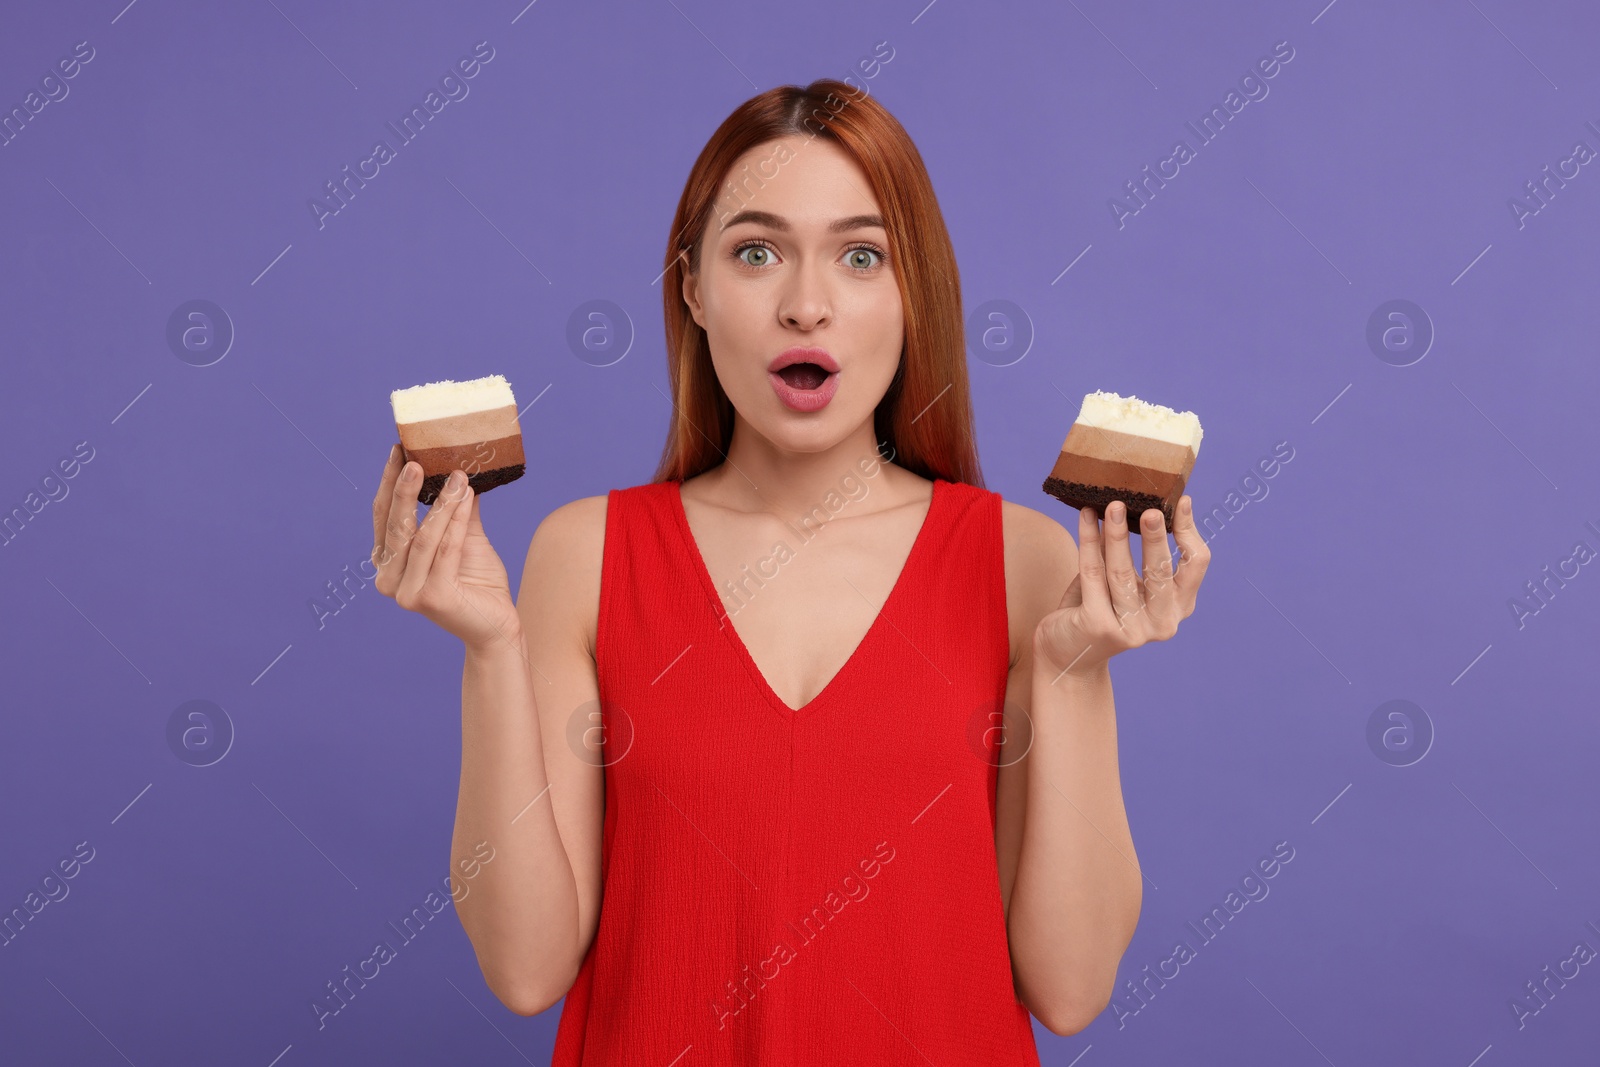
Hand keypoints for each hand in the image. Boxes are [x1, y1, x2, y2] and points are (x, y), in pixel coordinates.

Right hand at [371, 445, 521, 652]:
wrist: (497, 626)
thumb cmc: (477, 584)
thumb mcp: (464, 539)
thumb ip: (456, 509)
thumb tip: (458, 469)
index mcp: (388, 564)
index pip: (384, 517)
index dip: (390, 484)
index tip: (398, 451)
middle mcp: (390, 580)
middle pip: (396, 526)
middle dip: (405, 489)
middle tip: (414, 459)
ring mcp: (408, 593)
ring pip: (423, 537)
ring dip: (440, 503)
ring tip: (456, 475)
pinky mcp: (433, 599)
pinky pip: (446, 550)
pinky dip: (457, 521)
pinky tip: (467, 498)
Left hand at [1034, 496, 1210, 678]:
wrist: (1067, 652)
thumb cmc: (1099, 608)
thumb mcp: (1124, 580)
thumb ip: (1131, 553)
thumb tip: (1132, 504)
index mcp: (1179, 607)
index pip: (1196, 564)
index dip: (1189, 531)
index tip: (1181, 501)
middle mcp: (1162, 622)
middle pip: (1161, 570)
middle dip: (1155, 536)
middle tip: (1150, 508)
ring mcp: (1132, 629)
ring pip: (1122, 571)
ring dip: (1115, 533)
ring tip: (1111, 505)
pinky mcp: (1100, 626)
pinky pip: (1093, 574)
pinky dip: (1088, 541)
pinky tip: (1085, 518)